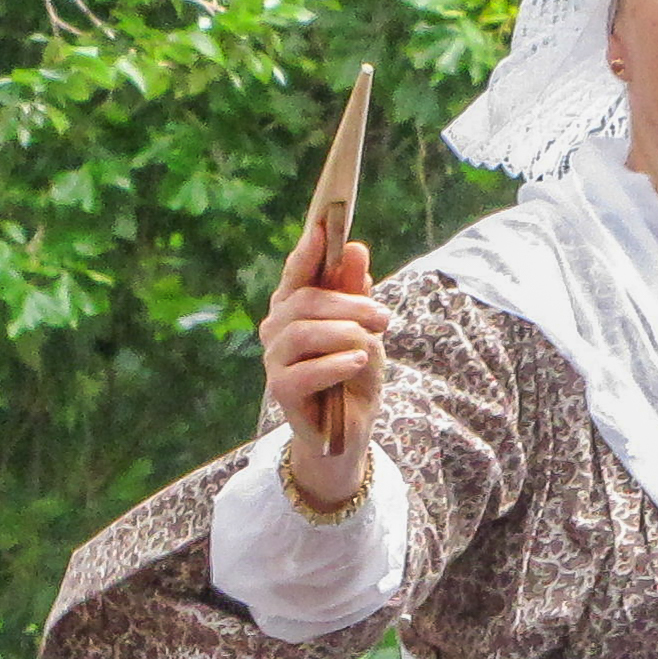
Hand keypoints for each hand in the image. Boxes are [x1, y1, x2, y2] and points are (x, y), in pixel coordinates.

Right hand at [260, 203, 388, 508]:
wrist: (349, 430)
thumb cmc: (353, 375)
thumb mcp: (364, 331)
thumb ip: (355, 292)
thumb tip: (355, 247)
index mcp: (295, 308)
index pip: (297, 273)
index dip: (307, 250)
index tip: (324, 227)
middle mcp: (277, 328)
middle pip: (304, 300)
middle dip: (348, 303)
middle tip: (383, 317)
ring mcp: (274, 359)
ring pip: (301, 331)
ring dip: (344, 332)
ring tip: (371, 344)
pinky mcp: (281, 391)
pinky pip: (302, 371)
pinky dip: (334, 364)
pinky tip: (357, 363)